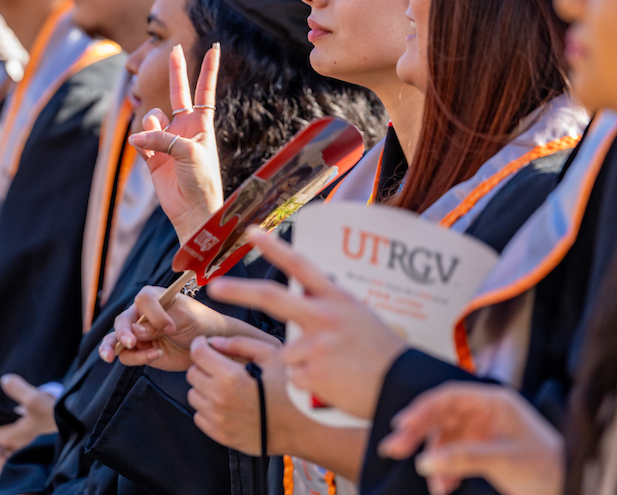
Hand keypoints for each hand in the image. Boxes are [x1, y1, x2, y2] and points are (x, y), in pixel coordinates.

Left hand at [0, 374, 56, 475]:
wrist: (79, 434)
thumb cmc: (56, 418)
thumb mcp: (36, 399)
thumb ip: (18, 389)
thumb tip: (5, 380)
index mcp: (10, 438)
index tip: (0, 417)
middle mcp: (13, 454)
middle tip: (11, 425)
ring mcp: (23, 463)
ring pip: (3, 458)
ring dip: (5, 448)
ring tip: (17, 436)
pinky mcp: (33, 468)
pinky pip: (13, 467)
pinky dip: (13, 459)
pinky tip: (23, 447)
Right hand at [99, 286, 234, 370]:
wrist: (207, 344)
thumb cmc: (199, 322)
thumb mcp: (185, 318)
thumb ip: (160, 323)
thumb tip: (136, 332)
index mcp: (154, 297)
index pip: (142, 300)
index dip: (152, 313)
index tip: (169, 327)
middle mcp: (141, 314)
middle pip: (122, 320)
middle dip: (123, 332)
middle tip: (131, 342)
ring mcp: (139, 334)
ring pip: (116, 340)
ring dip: (112, 347)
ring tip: (109, 356)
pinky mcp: (141, 351)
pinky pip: (128, 356)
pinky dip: (137, 358)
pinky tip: (156, 356)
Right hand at [128, 43, 223, 241]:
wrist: (193, 210)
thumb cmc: (201, 180)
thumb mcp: (189, 153)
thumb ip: (163, 139)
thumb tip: (137, 136)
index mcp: (201, 124)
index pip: (205, 90)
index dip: (208, 69)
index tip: (215, 47)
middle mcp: (184, 128)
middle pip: (178, 92)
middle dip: (176, 71)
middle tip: (174, 47)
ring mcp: (167, 141)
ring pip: (151, 118)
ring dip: (150, 126)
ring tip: (155, 141)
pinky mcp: (152, 156)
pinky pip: (140, 140)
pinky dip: (140, 142)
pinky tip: (142, 148)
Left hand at [187, 335, 285, 455]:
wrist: (301, 428)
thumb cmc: (290, 389)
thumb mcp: (272, 355)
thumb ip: (240, 344)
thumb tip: (216, 342)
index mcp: (230, 376)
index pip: (198, 354)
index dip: (199, 344)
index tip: (204, 343)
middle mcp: (219, 398)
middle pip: (192, 375)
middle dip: (202, 365)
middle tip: (218, 365)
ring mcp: (218, 419)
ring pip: (193, 396)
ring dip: (204, 387)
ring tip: (223, 385)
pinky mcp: (221, 435)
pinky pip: (200, 417)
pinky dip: (207, 408)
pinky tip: (225, 403)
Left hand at [206, 231, 405, 420]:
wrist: (400, 384)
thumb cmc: (382, 350)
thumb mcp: (359, 315)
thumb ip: (329, 304)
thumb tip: (305, 292)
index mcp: (337, 298)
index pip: (300, 265)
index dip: (274, 247)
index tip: (251, 233)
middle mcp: (324, 316)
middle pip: (272, 297)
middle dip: (240, 291)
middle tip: (215, 287)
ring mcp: (316, 344)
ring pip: (287, 350)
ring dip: (302, 361)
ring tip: (334, 369)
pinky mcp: (311, 372)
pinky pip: (295, 376)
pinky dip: (307, 381)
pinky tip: (332, 383)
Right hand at [377, 383, 562, 494]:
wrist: (568, 486)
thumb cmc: (547, 466)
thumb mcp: (503, 460)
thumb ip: (463, 457)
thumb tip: (426, 461)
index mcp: (493, 402)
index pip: (448, 397)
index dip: (421, 410)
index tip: (400, 427)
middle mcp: (485, 412)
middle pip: (441, 416)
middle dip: (418, 434)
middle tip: (393, 449)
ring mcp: (482, 431)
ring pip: (444, 439)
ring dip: (435, 461)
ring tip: (437, 486)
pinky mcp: (482, 450)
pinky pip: (453, 456)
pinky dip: (446, 471)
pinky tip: (445, 487)